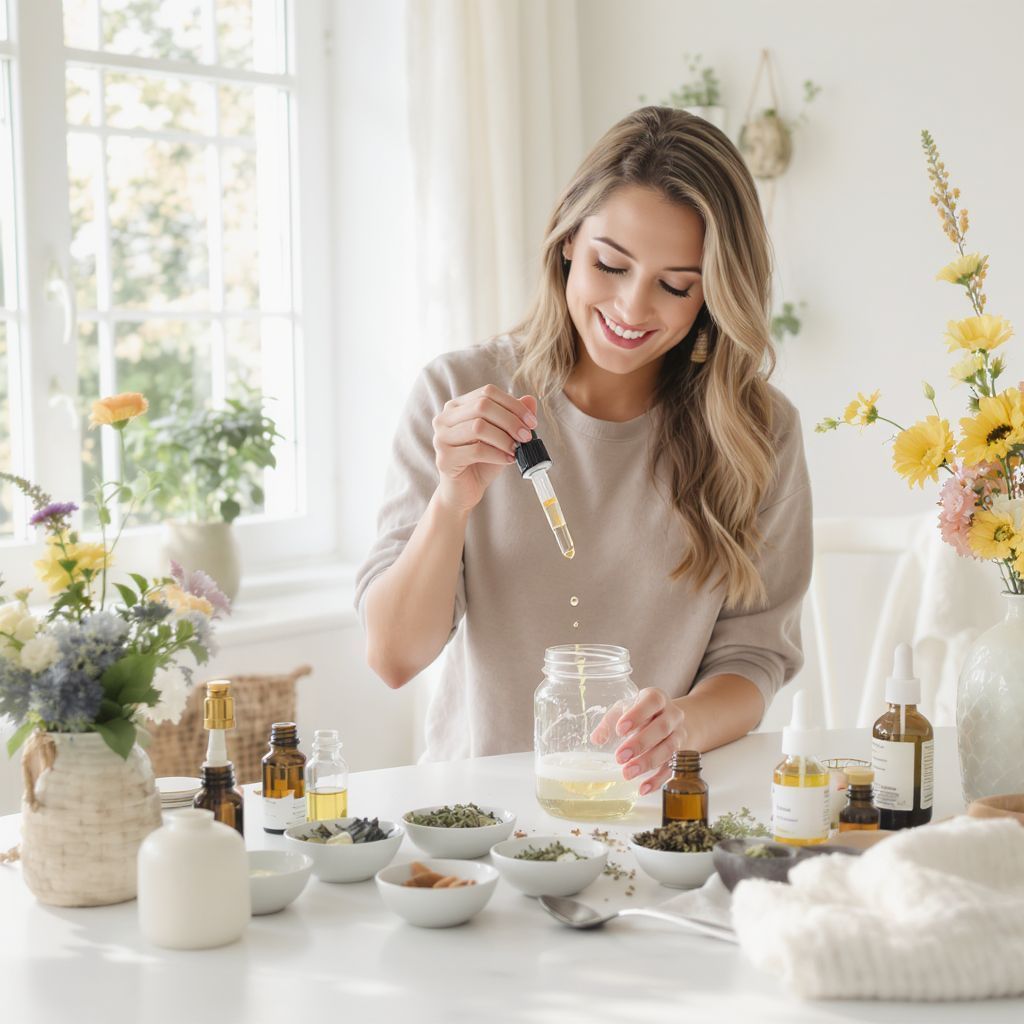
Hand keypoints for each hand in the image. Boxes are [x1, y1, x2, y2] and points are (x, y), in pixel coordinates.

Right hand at [432, 385, 537, 513]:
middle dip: (510, 420)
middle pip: (482, 405)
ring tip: (517, 449)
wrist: (464, 491)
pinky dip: (497, 455)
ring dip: (504, 438)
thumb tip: (530, 400)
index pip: (487, 392)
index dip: (513, 405)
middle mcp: (444, 418)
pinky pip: (476, 450)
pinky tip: (508, 460)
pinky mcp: (444, 458)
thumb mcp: (502, 437)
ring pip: (478, 427)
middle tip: (526, 436)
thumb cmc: (482, 462)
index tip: (531, 422)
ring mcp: (441, 438)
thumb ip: (513, 418)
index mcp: (457, 406)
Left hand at [592, 688, 688, 795]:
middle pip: (661, 728)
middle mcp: (672, 715)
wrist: (672, 720)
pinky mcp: (681, 754)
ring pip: (669, 749)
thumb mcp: (624, 709)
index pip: (652, 701)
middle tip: (620, 757)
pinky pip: (672, 768)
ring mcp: (680, 734)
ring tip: (628, 773)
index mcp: (657, 698)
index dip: (637, 714)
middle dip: (640, 743)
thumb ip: (610, 722)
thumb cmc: (643, 713)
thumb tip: (597, 738)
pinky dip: (657, 780)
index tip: (620, 730)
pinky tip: (643, 788)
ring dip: (648, 762)